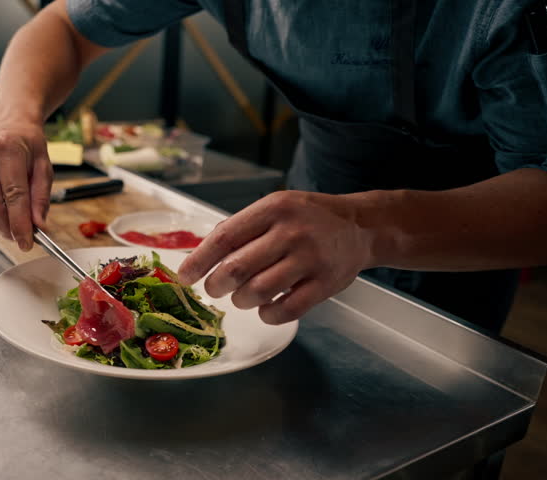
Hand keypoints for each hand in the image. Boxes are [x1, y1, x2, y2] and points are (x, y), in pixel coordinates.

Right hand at [0, 123, 53, 250]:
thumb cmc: (27, 145)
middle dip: (4, 228)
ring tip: (10, 216)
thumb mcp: (44, 167)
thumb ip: (41, 197)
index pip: (14, 195)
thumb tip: (38, 225)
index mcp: (6, 149)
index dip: (20, 224)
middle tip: (18, 238)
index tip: (27, 243)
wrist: (8, 122)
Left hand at [178, 191, 373, 324]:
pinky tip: (266, 309)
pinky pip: (287, 310)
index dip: (199, 261)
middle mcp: (291, 232)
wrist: (361, 226)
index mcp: (273, 208)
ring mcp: (310, 258)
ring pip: (258, 292)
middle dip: (217, 286)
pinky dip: (268, 315)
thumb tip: (202, 254)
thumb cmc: (309, 218)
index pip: (224, 237)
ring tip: (243, 297)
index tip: (185, 276)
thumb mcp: (276, 207)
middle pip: (237, 269)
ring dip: (242, 301)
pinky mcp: (326, 283)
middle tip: (215, 290)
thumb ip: (242, 228)